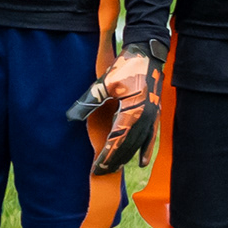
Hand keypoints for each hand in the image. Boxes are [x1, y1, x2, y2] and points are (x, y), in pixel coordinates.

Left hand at [67, 46, 159, 171]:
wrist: (147, 53)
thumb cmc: (125, 66)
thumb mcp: (104, 83)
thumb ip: (89, 101)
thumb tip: (71, 117)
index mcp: (133, 111)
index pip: (117, 140)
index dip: (106, 156)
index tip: (96, 168)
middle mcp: (145, 118)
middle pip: (128, 146)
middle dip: (114, 160)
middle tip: (101, 173)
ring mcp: (152, 117)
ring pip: (138, 143)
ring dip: (126, 157)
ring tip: (114, 168)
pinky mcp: (155, 114)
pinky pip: (151, 137)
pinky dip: (145, 150)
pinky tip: (141, 162)